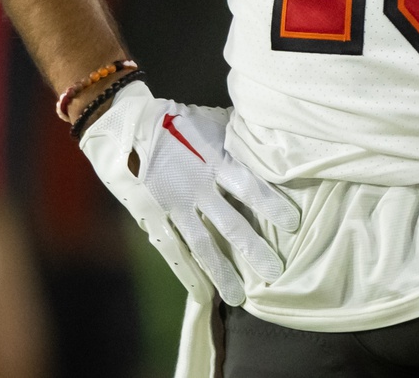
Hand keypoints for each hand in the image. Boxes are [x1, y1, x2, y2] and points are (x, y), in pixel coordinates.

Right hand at [79, 81, 298, 305]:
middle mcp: (197, 187)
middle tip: (275, 272)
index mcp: (214, 160)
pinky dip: (187, 274)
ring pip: (202, 244)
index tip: (293, 224)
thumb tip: (272, 134)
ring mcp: (174, 206)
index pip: (250, 186)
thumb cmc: (176, 120)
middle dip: (253, 249)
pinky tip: (201, 295)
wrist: (125, 124)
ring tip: (239, 298)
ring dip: (222, 271)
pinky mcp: (154, 217)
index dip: (271, 205)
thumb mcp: (211, 122)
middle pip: (231, 224)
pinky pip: (173, 250)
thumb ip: (238, 135)